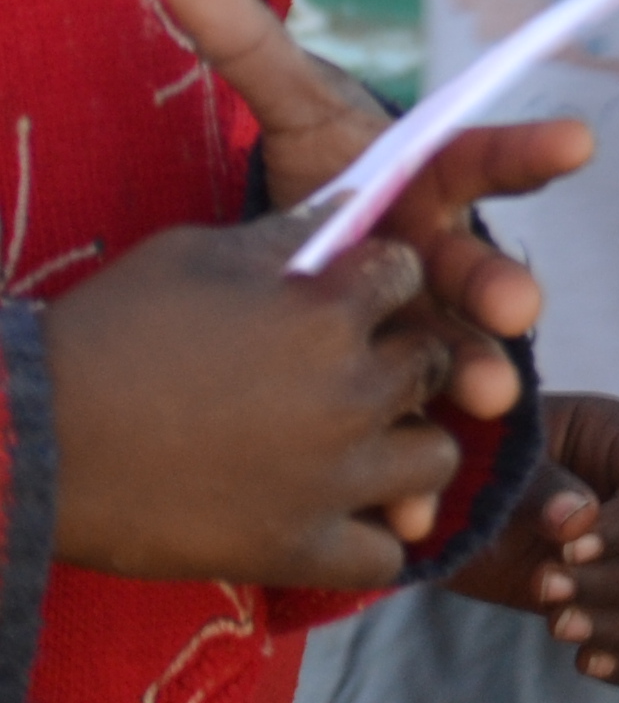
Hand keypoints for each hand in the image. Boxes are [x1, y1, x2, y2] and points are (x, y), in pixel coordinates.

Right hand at [41, 218, 467, 586]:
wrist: (34, 437)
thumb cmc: (107, 332)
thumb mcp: (197, 254)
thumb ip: (286, 235)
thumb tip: (352, 206)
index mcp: (328, 311)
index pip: (409, 273)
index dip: (380, 277)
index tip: (352, 292)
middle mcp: (349, 390)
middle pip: (434, 361)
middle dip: (403, 354)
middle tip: (355, 367)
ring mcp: (330, 475)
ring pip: (434, 457)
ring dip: (406, 444)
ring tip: (362, 440)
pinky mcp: (296, 547)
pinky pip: (382, 557)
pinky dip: (371, 536)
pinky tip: (340, 514)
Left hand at [161, 0, 592, 423]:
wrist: (312, 258)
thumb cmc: (322, 174)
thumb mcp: (288, 109)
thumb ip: (243, 40)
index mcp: (426, 175)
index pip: (483, 152)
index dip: (532, 147)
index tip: (580, 142)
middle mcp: (444, 247)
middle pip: (479, 260)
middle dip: (500, 281)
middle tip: (518, 303)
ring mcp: (433, 317)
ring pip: (465, 343)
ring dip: (477, 369)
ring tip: (480, 397)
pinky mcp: (412, 380)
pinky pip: (428, 412)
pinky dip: (429, 448)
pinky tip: (428, 478)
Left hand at [451, 393, 618, 682]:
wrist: (433, 510)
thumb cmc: (463, 469)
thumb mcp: (493, 466)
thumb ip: (536, 485)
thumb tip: (578, 522)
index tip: (569, 550)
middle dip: (613, 582)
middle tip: (542, 587)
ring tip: (557, 625)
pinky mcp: (609, 601)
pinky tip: (585, 661)